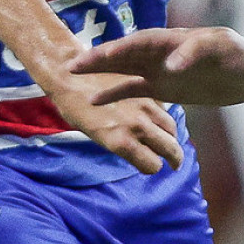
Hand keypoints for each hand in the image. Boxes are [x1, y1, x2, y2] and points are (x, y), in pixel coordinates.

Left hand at [43, 75, 184, 175]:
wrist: (70, 76)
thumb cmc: (74, 110)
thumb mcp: (96, 137)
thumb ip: (121, 147)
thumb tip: (137, 153)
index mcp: (122, 142)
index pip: (153, 165)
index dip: (150, 168)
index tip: (148, 166)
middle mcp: (138, 127)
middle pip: (171, 149)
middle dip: (173, 158)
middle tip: (174, 163)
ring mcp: (145, 108)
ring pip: (171, 128)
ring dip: (171, 137)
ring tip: (168, 142)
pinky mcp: (146, 92)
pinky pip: (163, 110)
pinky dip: (161, 118)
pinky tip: (156, 120)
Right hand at [67, 26, 243, 107]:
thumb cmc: (238, 53)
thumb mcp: (220, 46)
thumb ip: (195, 51)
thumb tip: (171, 66)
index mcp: (168, 39)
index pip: (135, 43)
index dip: (112, 50)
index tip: (91, 58)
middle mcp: (157, 53)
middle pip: (121, 55)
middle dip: (96, 61)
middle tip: (69, 67)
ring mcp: (157, 70)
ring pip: (122, 72)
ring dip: (101, 77)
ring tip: (77, 84)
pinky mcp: (163, 88)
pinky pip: (135, 91)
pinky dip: (117, 96)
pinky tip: (98, 103)